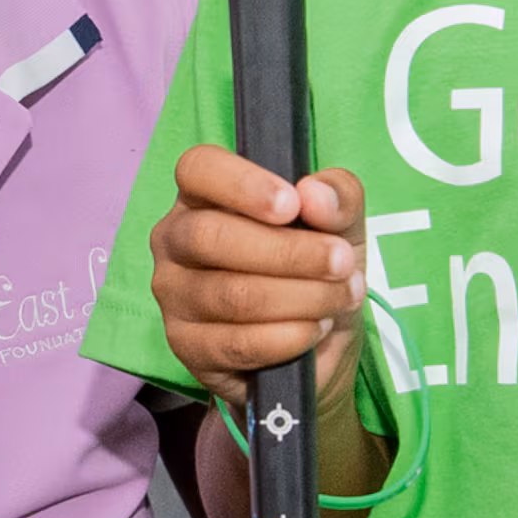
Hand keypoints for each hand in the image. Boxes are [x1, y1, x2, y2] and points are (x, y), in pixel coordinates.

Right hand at [147, 146, 366, 408]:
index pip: (197, 169)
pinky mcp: (188, 348)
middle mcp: (175, 240)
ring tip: (341, 297)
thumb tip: (315, 195)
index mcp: (203, 195)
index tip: (292, 205)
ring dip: (302, 297)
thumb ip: (338, 196)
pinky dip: (289, 336)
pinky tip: (315, 329)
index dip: (242, 184)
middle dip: (289, 252)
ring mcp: (174, 297)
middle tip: (342, 262)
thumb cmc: (315, 266)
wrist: (318, 343)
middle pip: (211, 237)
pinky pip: (238, 342)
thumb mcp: (343, 223)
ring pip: (232, 294)